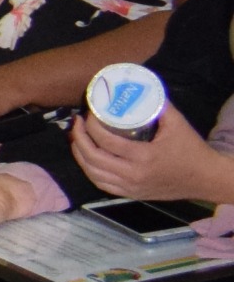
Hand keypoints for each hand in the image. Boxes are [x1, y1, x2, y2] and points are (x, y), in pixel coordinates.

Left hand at [68, 110, 233, 208]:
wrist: (205, 178)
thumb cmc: (191, 150)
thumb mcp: (177, 123)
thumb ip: (158, 104)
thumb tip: (140, 86)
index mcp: (144, 157)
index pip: (106, 141)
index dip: (91, 126)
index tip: (89, 113)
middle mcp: (133, 175)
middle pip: (93, 158)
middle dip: (79, 139)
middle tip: (76, 123)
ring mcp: (131, 187)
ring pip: (93, 174)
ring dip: (80, 156)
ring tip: (77, 139)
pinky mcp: (132, 194)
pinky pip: (102, 185)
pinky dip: (90, 171)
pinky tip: (86, 159)